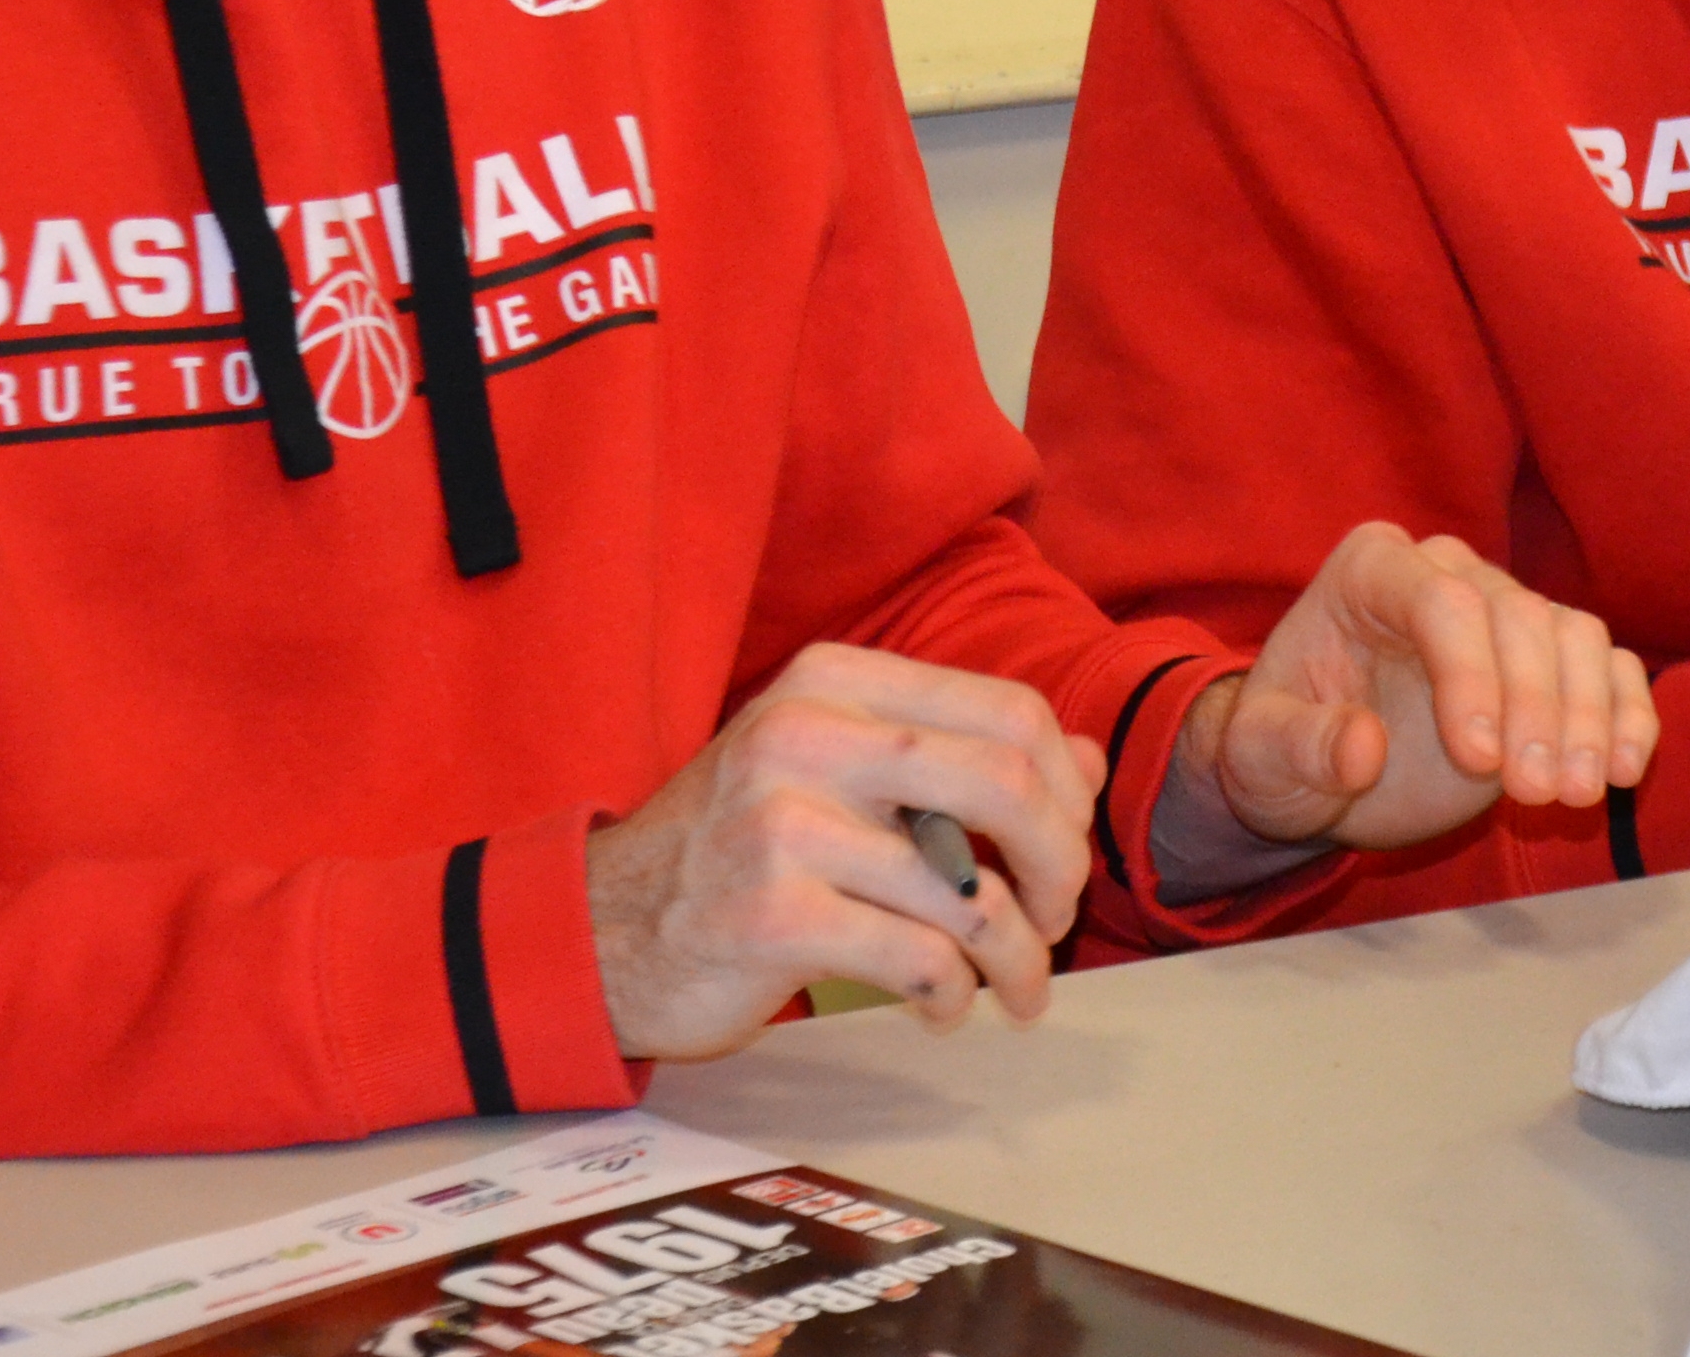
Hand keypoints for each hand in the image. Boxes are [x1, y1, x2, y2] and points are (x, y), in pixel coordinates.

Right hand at [586, 643, 1103, 1056]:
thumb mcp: (840, 770)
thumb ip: (959, 755)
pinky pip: (920, 959)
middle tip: (1056, 923)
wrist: (602, 928)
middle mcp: (808, 733)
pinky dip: (953, 995)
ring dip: (1016, 959)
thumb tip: (1087, 764)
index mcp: (835, 680)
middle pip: (1006, 784)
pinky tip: (941, 1008)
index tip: (1064, 851)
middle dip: (1061, 867)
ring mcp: (783, 824)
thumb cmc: (742, 846)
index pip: (1009, 712)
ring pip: (970, 892)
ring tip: (1015, 991)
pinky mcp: (771, 917)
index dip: (1066, 790)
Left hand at [1143, 522, 1658, 902]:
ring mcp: (1505, 615)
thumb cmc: (1282, 751)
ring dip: (1589, 717)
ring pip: (1573, 637)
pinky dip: (1627, 714)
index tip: (1479, 759)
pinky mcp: (1548, 665)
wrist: (1319, 775)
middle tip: (1538, 793)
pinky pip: (1608, 667)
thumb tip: (1362, 747)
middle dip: (1537, 707)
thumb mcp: (1260, 758)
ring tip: (1578, 794)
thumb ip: (1299, 747)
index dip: (1472, 675)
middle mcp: (1448, 574)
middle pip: (1519, 617)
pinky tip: (1625, 771)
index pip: (1442, 599)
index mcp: (1373, 571)